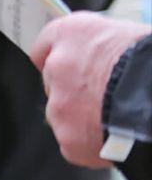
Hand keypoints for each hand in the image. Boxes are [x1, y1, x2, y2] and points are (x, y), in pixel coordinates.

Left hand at [30, 12, 151, 167]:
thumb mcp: (132, 36)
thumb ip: (108, 47)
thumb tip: (113, 57)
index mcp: (72, 33)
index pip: (46, 44)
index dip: (59, 57)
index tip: (69, 68)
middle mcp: (57, 65)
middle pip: (55, 83)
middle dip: (75, 91)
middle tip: (105, 99)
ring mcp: (60, 105)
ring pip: (64, 115)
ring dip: (83, 119)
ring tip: (118, 121)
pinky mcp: (70, 138)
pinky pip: (77, 145)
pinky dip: (94, 145)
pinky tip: (118, 140)